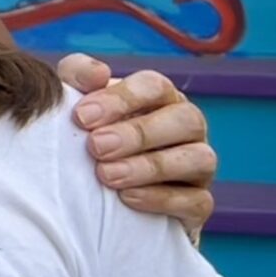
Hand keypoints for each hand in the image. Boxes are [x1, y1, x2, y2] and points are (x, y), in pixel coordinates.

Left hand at [60, 54, 215, 237]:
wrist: (89, 190)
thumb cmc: (86, 133)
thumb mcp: (75, 100)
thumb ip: (78, 75)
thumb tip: (98, 73)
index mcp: (161, 97)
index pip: (155, 86)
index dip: (121, 99)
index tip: (82, 116)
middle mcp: (188, 127)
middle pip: (186, 119)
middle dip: (138, 133)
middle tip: (95, 147)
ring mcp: (199, 167)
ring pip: (199, 159)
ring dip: (151, 166)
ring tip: (107, 175)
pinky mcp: (198, 203)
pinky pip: (197, 201)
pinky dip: (162, 199)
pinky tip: (127, 198)